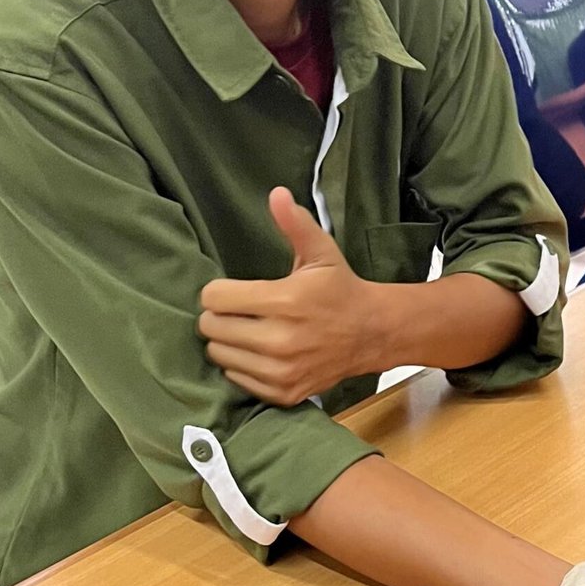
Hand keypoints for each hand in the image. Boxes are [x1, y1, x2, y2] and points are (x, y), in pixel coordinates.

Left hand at [199, 188, 398, 405]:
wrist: (373, 334)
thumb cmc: (340, 290)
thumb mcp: (321, 253)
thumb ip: (295, 224)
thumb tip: (276, 194)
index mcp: (284, 301)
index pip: (214, 299)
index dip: (219, 291)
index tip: (233, 291)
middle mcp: (280, 340)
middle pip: (211, 328)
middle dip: (221, 316)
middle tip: (242, 311)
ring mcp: (281, 370)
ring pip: (219, 355)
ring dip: (228, 342)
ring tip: (250, 331)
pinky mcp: (283, 392)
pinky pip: (236, 379)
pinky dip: (242, 366)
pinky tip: (260, 353)